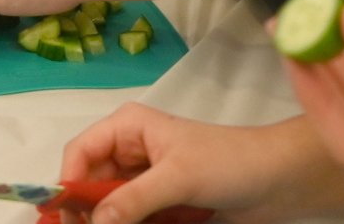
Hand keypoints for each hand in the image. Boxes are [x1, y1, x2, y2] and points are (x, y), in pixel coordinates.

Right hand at [63, 108, 343, 223]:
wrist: (279, 181)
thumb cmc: (229, 163)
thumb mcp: (178, 178)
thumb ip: (132, 200)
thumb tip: (94, 223)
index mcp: (127, 128)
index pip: (80, 153)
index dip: (67, 185)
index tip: (63, 218)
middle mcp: (130, 152)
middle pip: (90, 185)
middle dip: (86, 212)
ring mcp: (145, 181)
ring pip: (110, 208)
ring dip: (109, 223)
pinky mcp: (161, 205)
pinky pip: (132, 220)